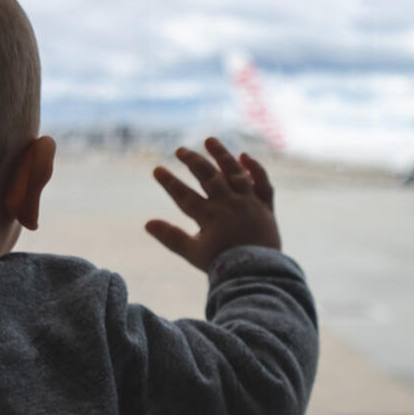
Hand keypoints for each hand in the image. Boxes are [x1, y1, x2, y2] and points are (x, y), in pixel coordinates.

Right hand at [147, 138, 280, 271]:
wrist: (257, 273)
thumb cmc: (223, 265)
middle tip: (181, 150)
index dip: (169, 182)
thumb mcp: (193, 253)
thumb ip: (171, 237)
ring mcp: (248, 203)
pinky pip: (262, 183)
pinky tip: (244, 156)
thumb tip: (147, 223)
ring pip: (235, 173)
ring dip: (222, 155)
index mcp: (209, 217)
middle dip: (193, 161)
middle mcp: (229, 204)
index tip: (157, 169)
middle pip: (209, 177)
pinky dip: (255, 169)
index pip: (184, 195)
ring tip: (210, 141)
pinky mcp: (265, 207)